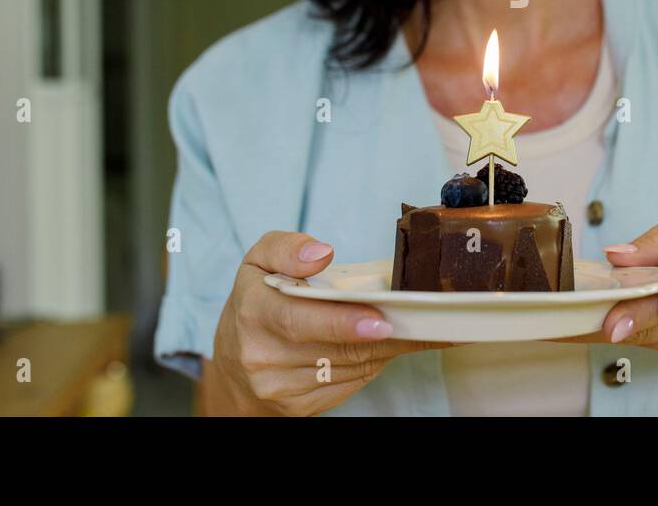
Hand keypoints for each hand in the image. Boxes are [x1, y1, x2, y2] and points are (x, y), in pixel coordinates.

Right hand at [210, 230, 450, 415]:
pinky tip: (388, 343)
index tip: (382, 320)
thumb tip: (321, 252)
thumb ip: (286, 248)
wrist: (233, 364)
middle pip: (337, 348)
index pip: (300, 321)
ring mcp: (282, 388)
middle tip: (423, 320)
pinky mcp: (300, 408)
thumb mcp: (259, 261)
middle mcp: (264, 356)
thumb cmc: (256, 302)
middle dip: (386, 335)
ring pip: (352, 367)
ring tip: (418, 325)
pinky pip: (350, 383)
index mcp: (254, 312)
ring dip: (389, 347)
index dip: (344, 322)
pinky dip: (375, 362)